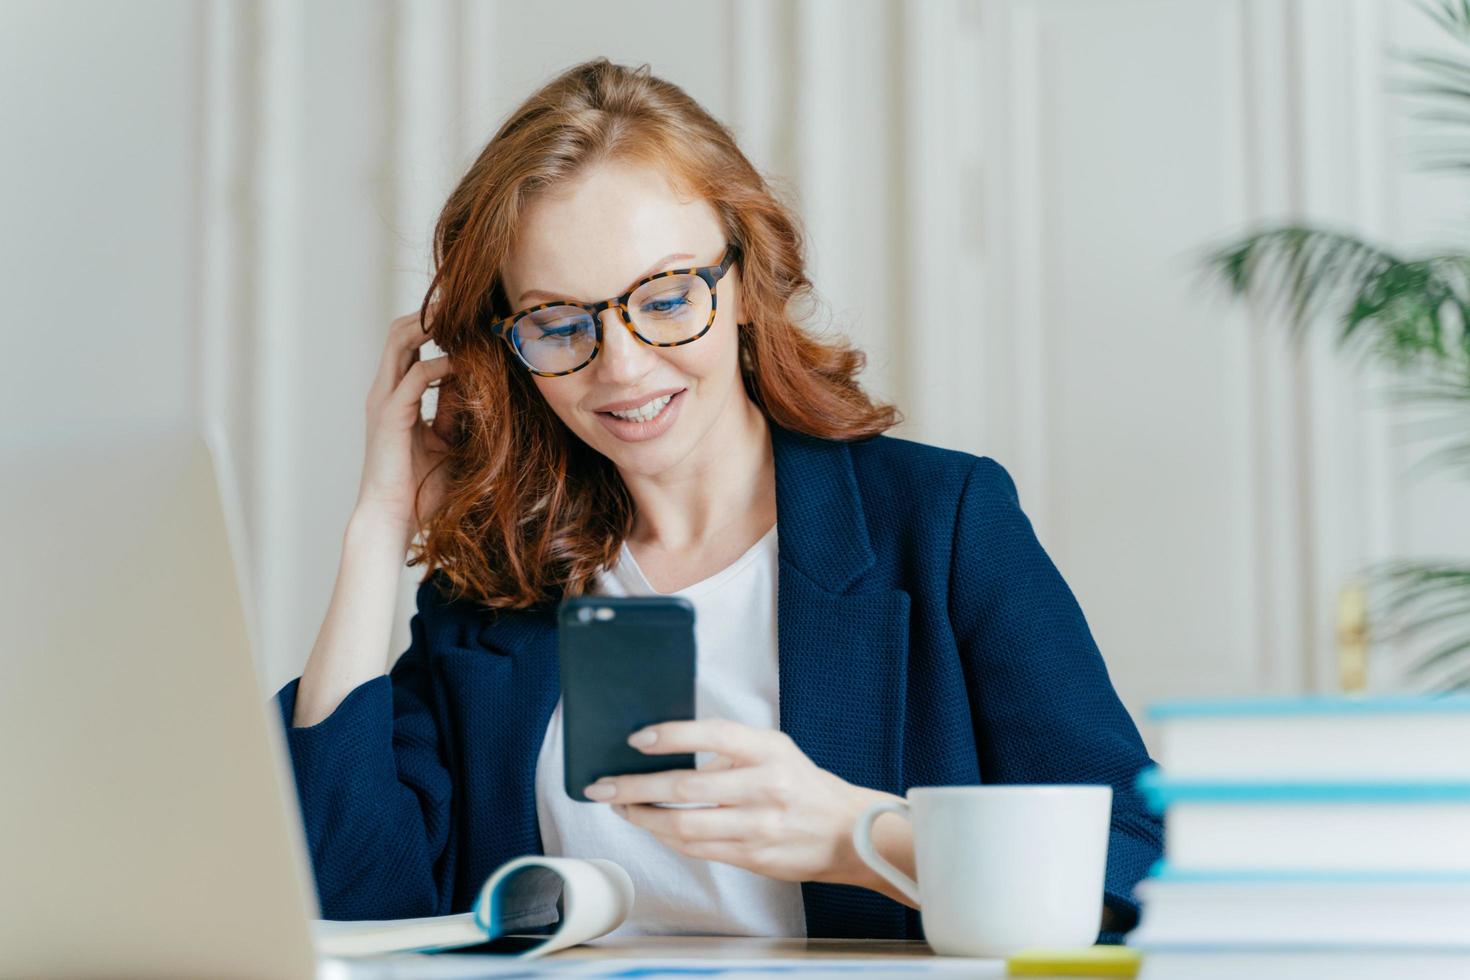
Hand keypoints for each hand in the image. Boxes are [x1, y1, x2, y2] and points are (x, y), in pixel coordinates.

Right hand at [354, 306, 458, 541]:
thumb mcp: (449, 442)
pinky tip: (464, 365)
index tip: (470, 318)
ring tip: (462, 319)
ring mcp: (383, 400)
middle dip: (431, 312)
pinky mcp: (390, 415)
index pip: (409, 344)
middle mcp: (385, 391)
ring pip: (400, 341)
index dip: (436, 327)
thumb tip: (478, 385)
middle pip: (400, 331)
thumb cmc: (420, 489)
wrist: (393, 519)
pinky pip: (417, 377)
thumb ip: (457, 412)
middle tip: (466, 304)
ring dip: (431, 325)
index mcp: (395, 396)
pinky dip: (442, 365)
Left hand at [582, 719, 904, 894]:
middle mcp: (766, 788)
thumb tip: (665, 751)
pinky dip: (667, 838)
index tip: (636, 739)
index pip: (714, 735)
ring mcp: (759, 827)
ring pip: (685, 826)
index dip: (672, 735)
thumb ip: (729, 748)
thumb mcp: (774, 749)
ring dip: (644, 818)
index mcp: (770, 751)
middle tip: (603, 786)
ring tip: (621, 807)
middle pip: (687, 788)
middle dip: (636, 787)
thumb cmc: (800, 783)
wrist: (845, 832)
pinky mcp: (752, 857)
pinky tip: (652, 827)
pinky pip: (697, 849)